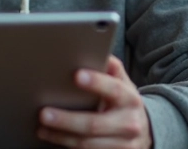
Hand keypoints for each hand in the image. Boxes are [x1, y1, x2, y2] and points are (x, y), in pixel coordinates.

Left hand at [37, 55, 151, 147]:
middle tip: (44, 113)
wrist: (145, 131)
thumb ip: (111, 68)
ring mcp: (122, 145)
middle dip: (66, 120)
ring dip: (61, 136)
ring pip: (87, 144)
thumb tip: (97, 48)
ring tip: (42, 128)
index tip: (76, 75)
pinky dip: (67, 146)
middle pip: (94, 124)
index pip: (113, 89)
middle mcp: (128, 124)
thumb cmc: (124, 102)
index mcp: (130, 99)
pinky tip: (53, 138)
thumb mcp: (123, 83)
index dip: (96, 82)